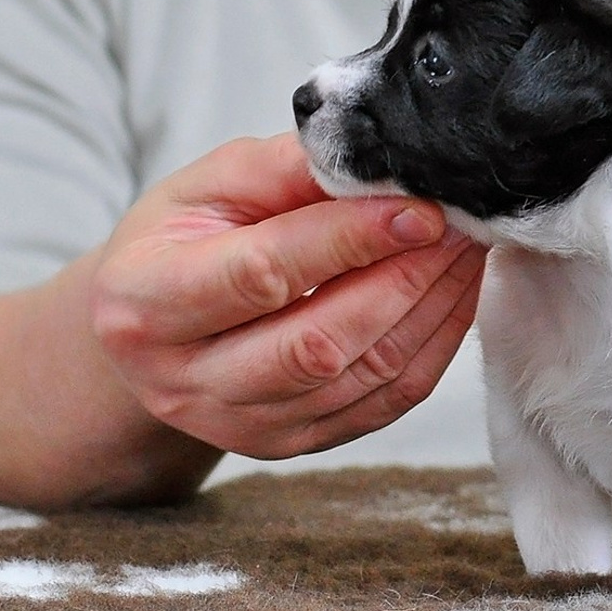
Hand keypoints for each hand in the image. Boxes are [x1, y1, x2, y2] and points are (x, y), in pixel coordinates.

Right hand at [87, 133, 486, 458]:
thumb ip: (287, 172)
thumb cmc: (182, 238)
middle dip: (403, 279)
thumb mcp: (211, 184)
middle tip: (458, 225)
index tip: (418, 208)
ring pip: (362, 378)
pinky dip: (434, 346)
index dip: (348, 240)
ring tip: (465, 250)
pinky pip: (384, 403)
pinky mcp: (293, 443)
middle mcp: (185, 382)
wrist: (151, 323)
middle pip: (318, 344)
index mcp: (146, 304)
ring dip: (432, 310)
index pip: (262, 275)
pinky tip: (453, 294)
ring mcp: (241, 425)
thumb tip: (381, 168)